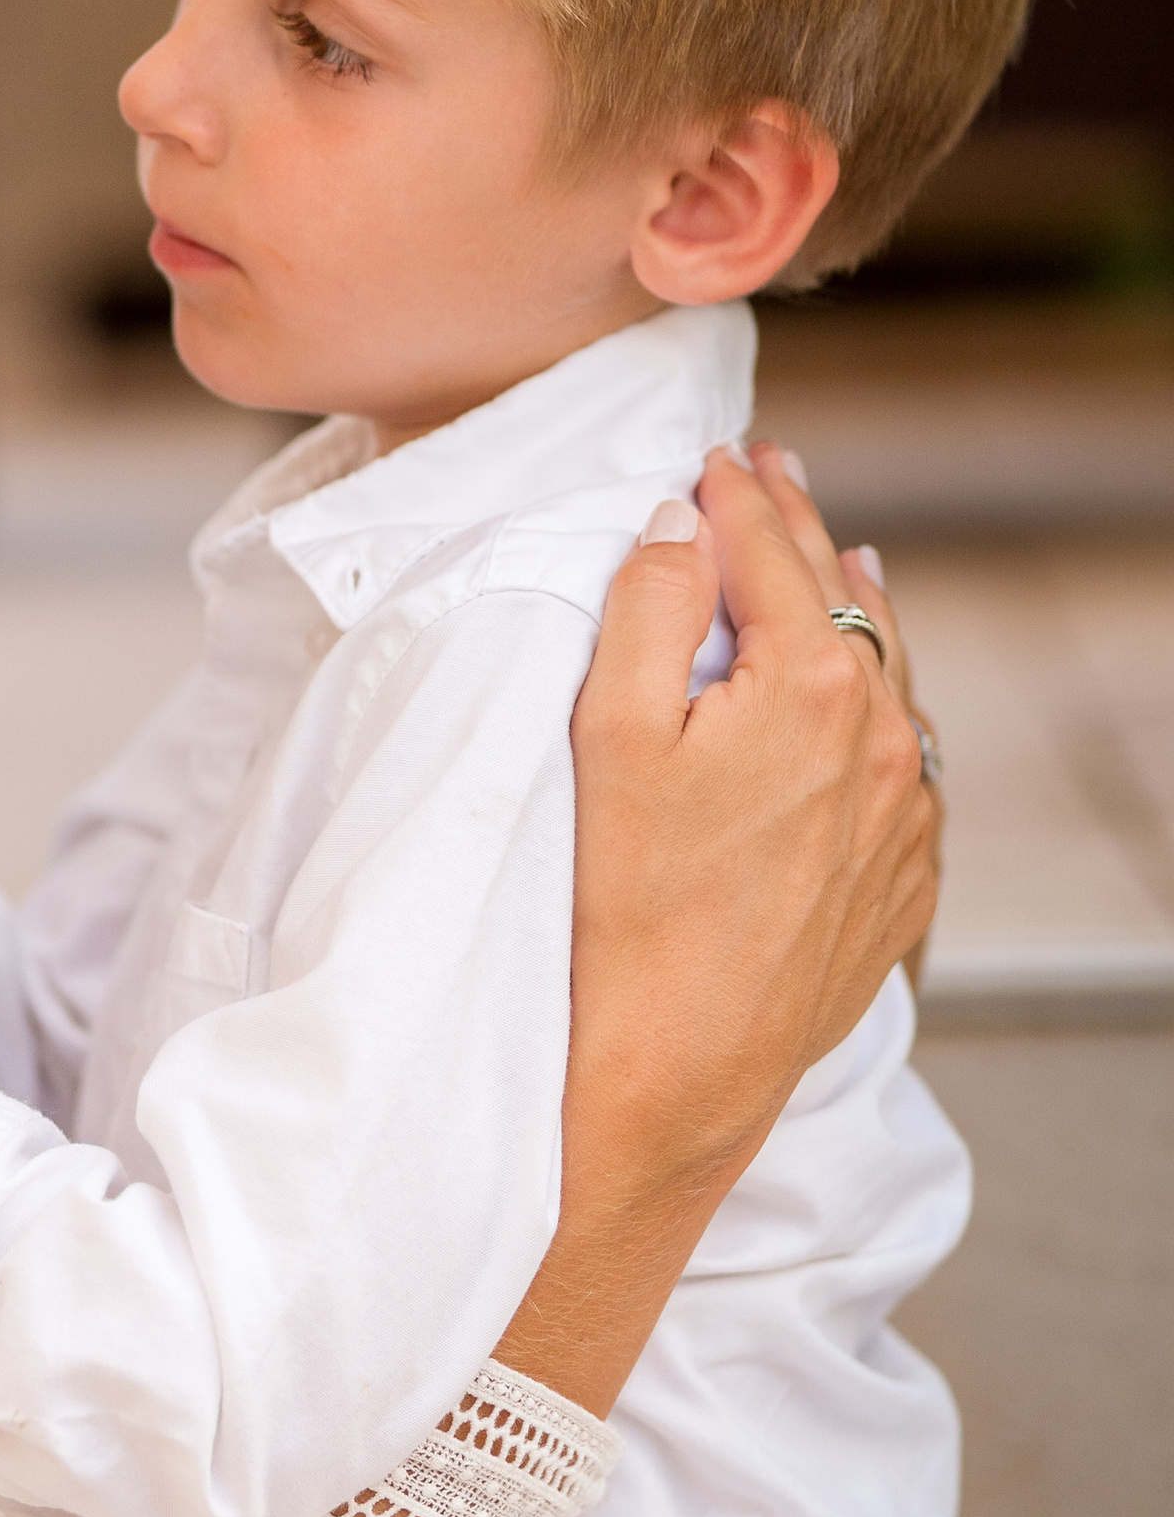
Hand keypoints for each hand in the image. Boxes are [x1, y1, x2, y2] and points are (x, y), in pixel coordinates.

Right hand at [498, 442, 939, 1415]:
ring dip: (854, 610)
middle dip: (802, 527)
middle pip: (845, 598)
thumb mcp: (608, 732)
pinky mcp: (904, 874)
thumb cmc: (623, 903)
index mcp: (812, 683)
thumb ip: (647, 605)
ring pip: (890, 675)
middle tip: (773, 470)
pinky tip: (862, 699)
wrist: (676, 1065)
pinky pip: (904, 760)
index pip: (773, 550)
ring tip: (840, 558)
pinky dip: (878, 706)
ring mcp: (907, 811)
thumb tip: (678, 523)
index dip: (740, 491)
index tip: (719, 452)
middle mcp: (884, 736)